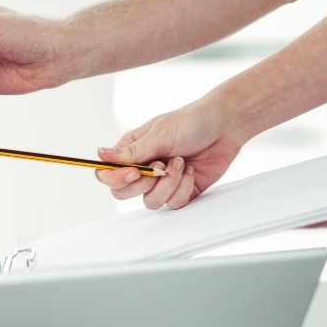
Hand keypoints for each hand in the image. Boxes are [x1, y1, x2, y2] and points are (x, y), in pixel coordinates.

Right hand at [93, 101, 242, 208]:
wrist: (226, 126)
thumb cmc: (191, 122)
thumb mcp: (159, 135)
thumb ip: (131, 152)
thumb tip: (100, 155)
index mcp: (130, 152)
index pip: (107, 174)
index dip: (116, 179)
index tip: (135, 172)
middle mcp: (143, 168)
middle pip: (123, 193)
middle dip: (144, 184)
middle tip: (160, 168)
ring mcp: (161, 182)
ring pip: (150, 201)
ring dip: (168, 184)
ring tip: (180, 163)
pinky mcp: (180, 191)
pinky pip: (173, 203)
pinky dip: (183, 188)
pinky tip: (190, 170)